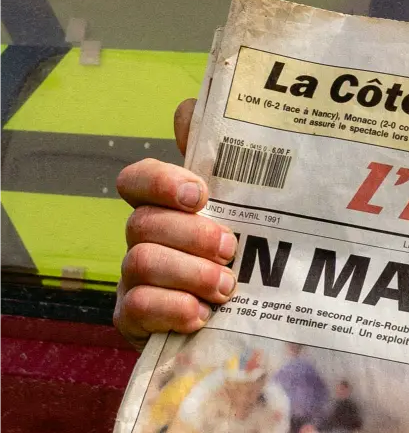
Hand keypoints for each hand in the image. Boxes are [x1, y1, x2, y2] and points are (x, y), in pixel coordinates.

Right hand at [114, 99, 237, 347]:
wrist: (242, 325)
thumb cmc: (246, 262)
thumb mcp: (249, 214)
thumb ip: (228, 165)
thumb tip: (190, 108)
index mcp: (167, 210)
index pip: (137, 179)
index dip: (161, 181)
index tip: (200, 194)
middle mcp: (145, 240)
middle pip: (142, 222)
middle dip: (191, 235)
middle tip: (231, 249)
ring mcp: (136, 281)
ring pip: (140, 261)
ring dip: (189, 273)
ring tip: (227, 287)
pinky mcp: (136, 321)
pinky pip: (137, 308)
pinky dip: (172, 309)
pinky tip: (201, 315)